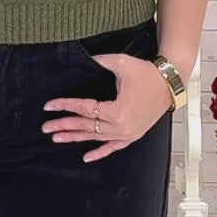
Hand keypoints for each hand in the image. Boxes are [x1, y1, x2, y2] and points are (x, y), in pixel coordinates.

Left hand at [42, 54, 173, 162]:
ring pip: (96, 138)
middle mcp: (121, 126)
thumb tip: (84, 59)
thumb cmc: (148, 74)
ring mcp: (127, 133)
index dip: (65, 106)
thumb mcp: (122, 63)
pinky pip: (113, 147)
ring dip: (76, 138)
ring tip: (57, 138)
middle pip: (86, 127)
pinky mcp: (133, 135)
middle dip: (64, 126)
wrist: (170, 83)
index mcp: (117, 111)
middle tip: (46, 127)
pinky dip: (100, 152)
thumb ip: (100, 62)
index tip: (49, 106)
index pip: (84, 109)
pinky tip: (86, 157)